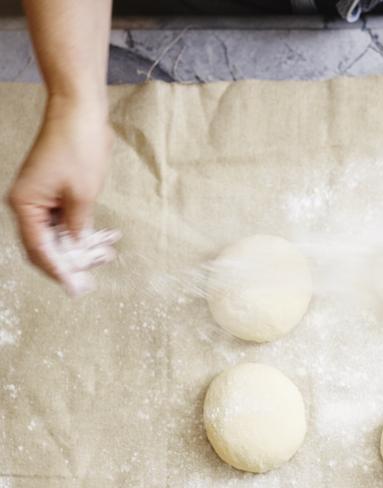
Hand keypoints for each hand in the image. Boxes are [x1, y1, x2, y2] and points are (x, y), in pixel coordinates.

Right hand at [7, 95, 112, 283]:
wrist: (81, 111)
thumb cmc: (79, 148)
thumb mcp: (82, 195)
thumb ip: (78, 227)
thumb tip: (76, 250)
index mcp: (25, 206)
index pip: (40, 251)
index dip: (60, 272)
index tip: (78, 288)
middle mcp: (28, 204)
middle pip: (50, 244)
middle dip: (77, 258)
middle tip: (102, 266)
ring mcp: (42, 198)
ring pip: (62, 233)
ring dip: (86, 244)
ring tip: (110, 249)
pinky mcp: (55, 191)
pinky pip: (68, 219)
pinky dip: (87, 228)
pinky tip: (107, 236)